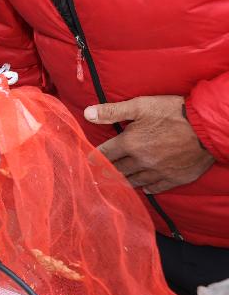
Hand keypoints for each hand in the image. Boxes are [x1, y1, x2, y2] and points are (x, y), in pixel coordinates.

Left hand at [85, 96, 214, 193]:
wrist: (207, 127)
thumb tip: (86, 114)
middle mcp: (141, 161)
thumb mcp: (140, 106)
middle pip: (117, 170)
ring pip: (134, 181)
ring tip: (115, 181)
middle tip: (98, 174)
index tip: (87, 161)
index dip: (94, 158)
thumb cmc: (173, 112)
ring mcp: (158, 172)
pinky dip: (146, 188)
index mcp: (130, 143)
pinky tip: (143, 187)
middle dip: (106, 171)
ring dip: (123, 180)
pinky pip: (154, 188)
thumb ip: (112, 111)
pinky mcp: (174, 179)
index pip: (104, 155)